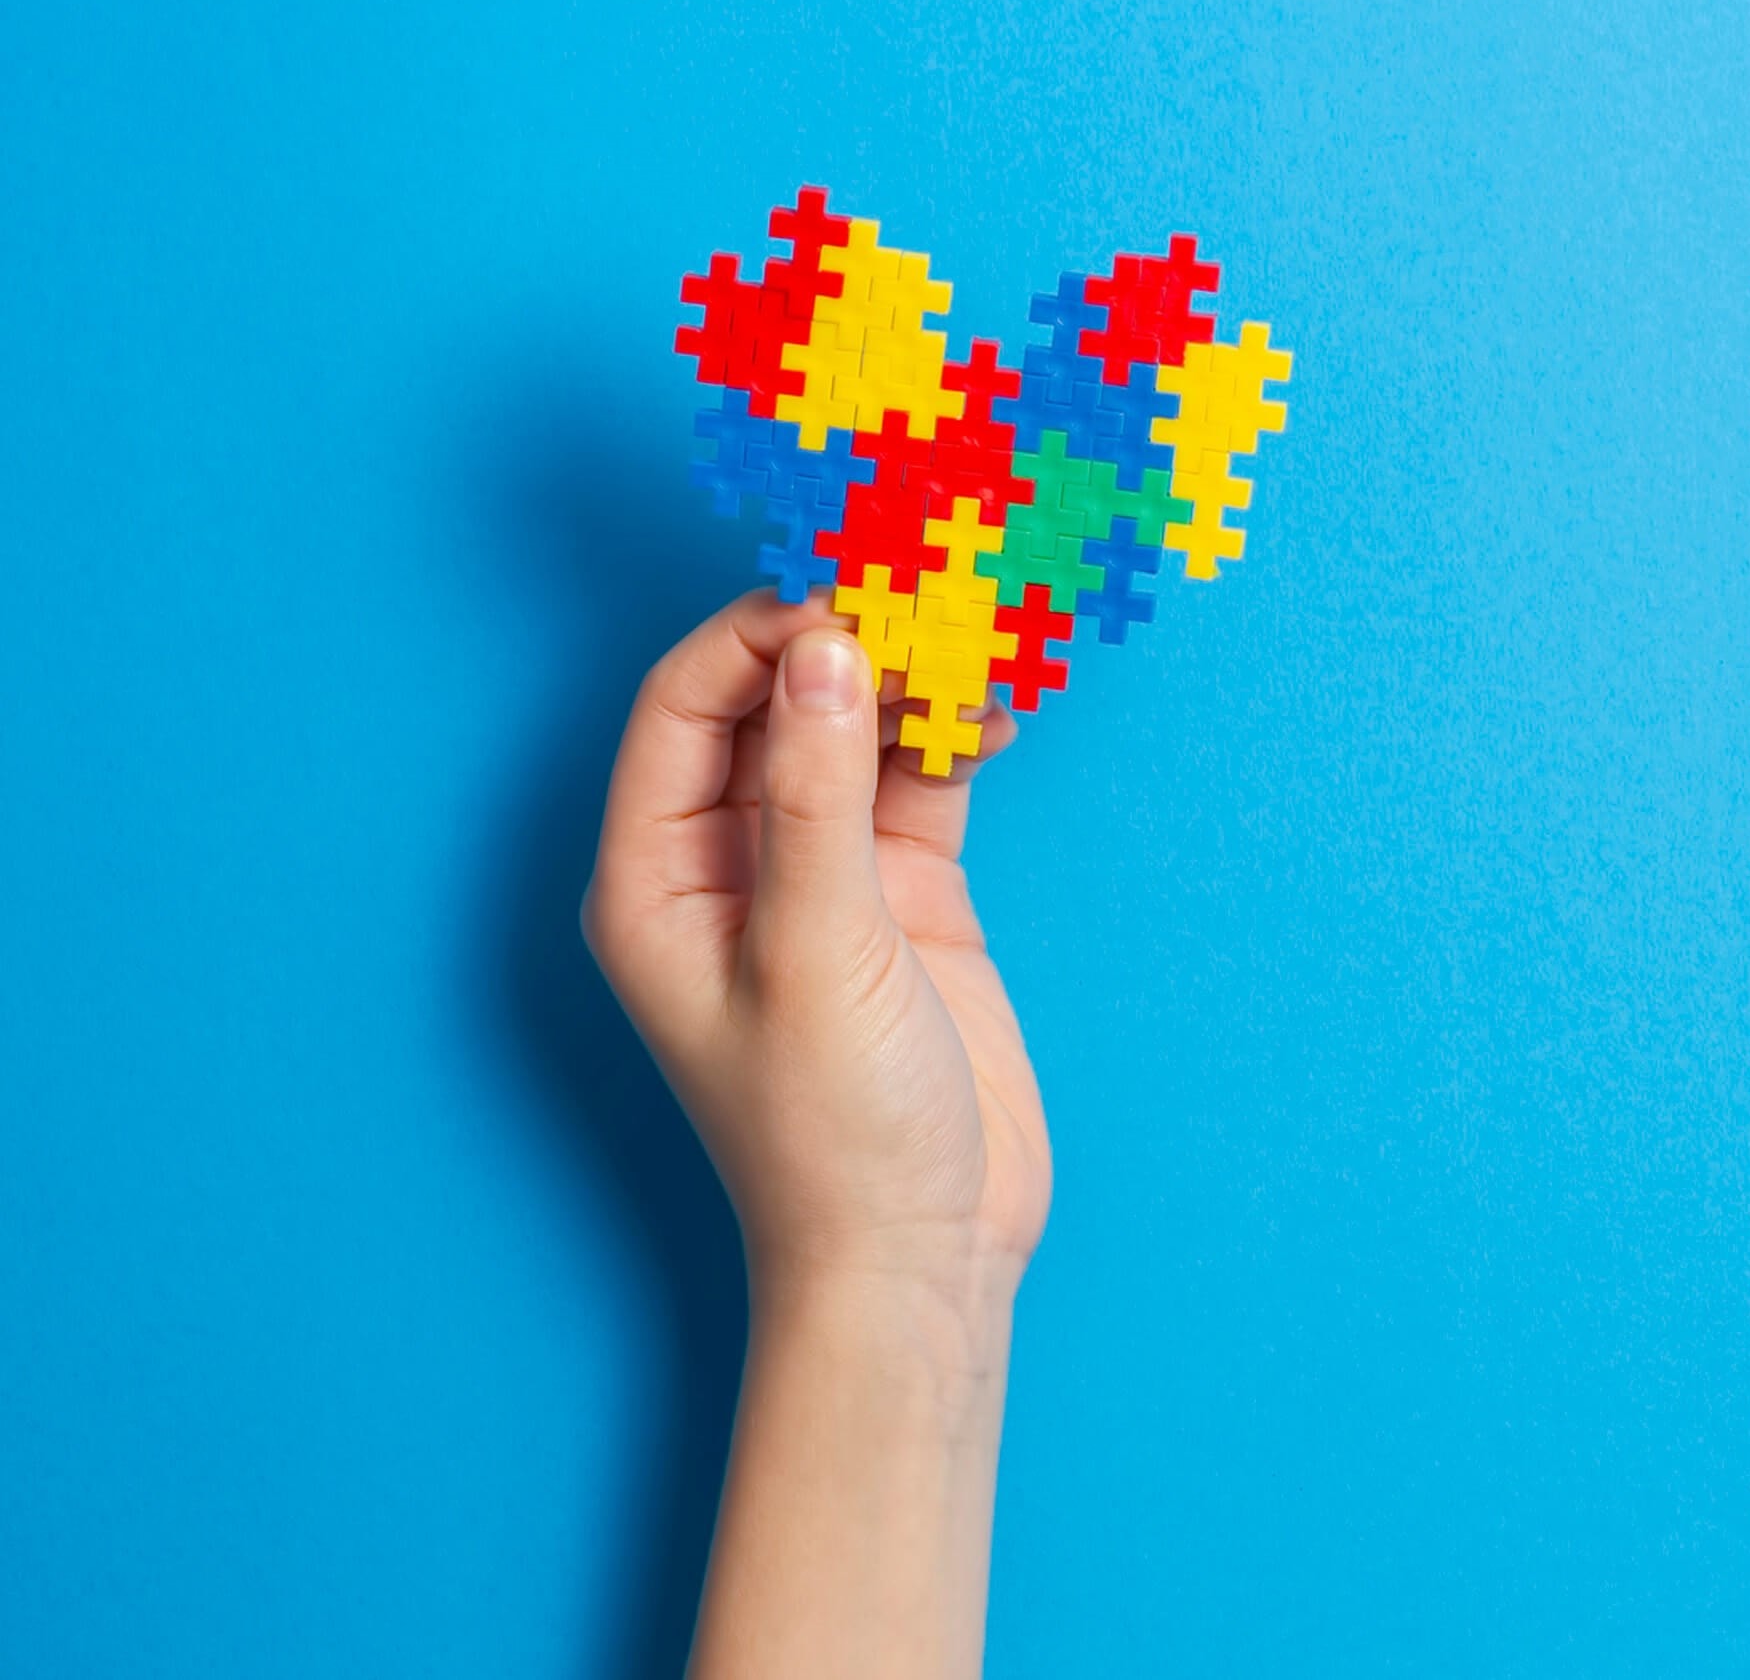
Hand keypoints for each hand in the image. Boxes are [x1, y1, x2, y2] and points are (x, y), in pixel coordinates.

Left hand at [581, 589, 1051, 1307]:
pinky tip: (995, 714)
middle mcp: (726, 859)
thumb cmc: (831, 1133)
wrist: (924, 1253)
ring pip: (851, 731)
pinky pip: (918, 779)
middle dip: (838, 643)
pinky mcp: (901, 892)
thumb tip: (822, 649)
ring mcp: (820, 871)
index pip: (683, 705)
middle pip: (769, 703)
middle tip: (921, 593)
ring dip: (906, 680)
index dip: (754, 636)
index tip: (840, 601)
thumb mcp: (817, 952)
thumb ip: (816, 795)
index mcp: (656, 875)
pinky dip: (953, 736)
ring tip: (973, 642)